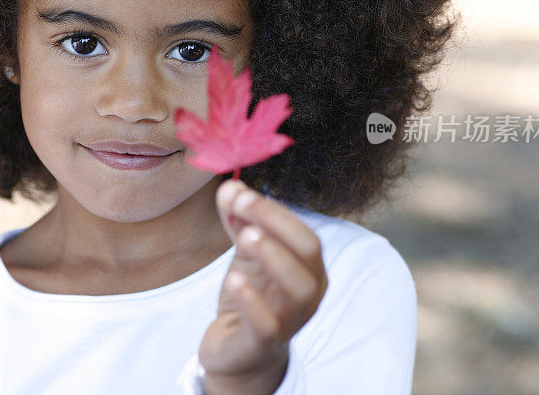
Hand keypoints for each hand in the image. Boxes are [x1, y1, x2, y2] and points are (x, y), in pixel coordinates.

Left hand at [199, 179, 327, 394]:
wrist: (238, 351)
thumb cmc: (251, 297)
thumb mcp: (246, 255)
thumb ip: (239, 222)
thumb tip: (229, 187)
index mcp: (309, 267)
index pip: (302, 231)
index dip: (273, 209)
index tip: (239, 192)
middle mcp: (309, 292)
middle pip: (307, 251)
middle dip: (275, 221)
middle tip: (241, 203)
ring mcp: (291, 319)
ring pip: (297, 287)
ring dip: (272, 255)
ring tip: (245, 236)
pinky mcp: (266, 342)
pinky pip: (267, 323)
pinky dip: (251, 298)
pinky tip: (234, 278)